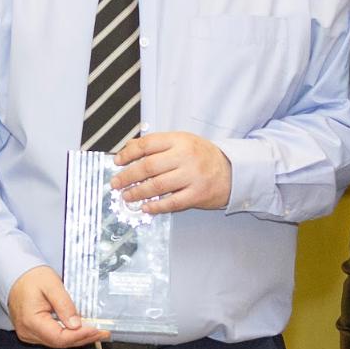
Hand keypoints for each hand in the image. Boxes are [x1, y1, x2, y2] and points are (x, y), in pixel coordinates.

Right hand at [5, 265, 104, 348]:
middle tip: (103, 332)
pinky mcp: (32, 332)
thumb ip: (64, 305)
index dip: (80, 336)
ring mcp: (28, 334)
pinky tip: (81, 331)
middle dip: (83, 338)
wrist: (15, 275)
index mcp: (30, 321)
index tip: (97, 330)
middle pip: (60, 343)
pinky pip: (52, 338)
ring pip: (57, 343)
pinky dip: (68, 336)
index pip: (59, 337)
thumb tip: (77, 325)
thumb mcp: (51, 285)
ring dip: (77, 338)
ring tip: (96, 332)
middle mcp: (27, 331)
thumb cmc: (31, 277)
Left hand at [111, 132, 232, 212]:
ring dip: (137, 193)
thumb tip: (128, 148)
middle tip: (116, 183)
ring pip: (157, 186)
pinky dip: (156, 207)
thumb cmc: (203, 156)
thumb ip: (157, 144)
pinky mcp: (197, 194)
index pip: (147, 144)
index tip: (117, 161)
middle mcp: (185, 157)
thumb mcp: (182, 142)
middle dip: (127, 176)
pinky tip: (146, 208)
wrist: (233, 170)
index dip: (128, 153)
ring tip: (127, 196)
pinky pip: (172, 202)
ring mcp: (192, 176)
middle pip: (148, 166)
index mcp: (179, 141)